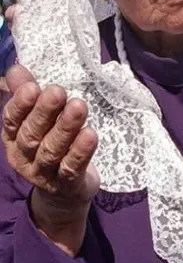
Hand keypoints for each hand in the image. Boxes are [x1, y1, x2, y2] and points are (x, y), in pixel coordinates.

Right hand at [2, 65, 99, 254]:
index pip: (12, 121)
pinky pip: (73, 167)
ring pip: (53, 150)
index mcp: (14, 138)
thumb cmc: (51, 145)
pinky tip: (90, 134)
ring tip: (78, 106)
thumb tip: (17, 68)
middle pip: (32, 134)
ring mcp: (45, 173)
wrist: (64, 193)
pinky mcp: (68, 184)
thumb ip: (27, 95)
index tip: (32, 86)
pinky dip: (81, 151)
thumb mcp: (37, 120)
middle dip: (44, 112)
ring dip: (66, 128)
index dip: (20, 105)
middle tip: (58, 92)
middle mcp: (26, 156)